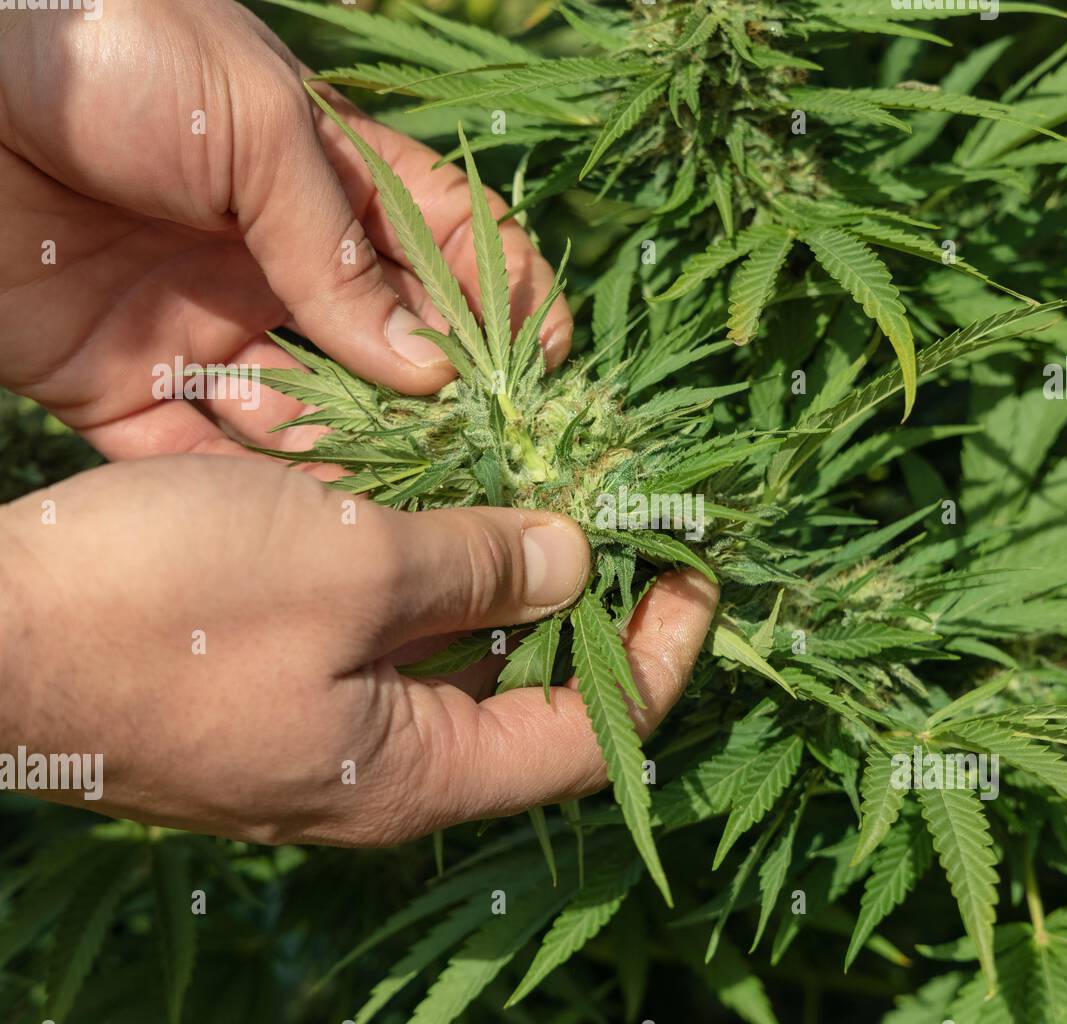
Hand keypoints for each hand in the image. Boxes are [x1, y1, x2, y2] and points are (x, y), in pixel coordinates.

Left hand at [0, 0, 571, 459]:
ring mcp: (199, 328)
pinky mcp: (117, 383)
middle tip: (479, 462)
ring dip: (347, 457)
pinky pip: (195, 454)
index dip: (501, 306)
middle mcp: (272, 267)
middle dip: (432, 407)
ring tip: (396, 498)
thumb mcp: (253, 122)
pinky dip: (242, 489)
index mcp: (320, 184)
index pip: (442, 253)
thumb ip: (343, 246)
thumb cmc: (111, 51)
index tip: (544, 369)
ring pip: (301, 419)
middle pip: (380, 356)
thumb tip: (432, 367)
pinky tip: (296, 519)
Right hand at [0, 457, 717, 844]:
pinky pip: (381, 628)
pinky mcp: (275, 679)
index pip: (593, 731)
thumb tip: (574, 556)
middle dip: (584, 597)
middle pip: (528, 690)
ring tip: (535, 478)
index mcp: (417, 772)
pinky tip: (432, 488)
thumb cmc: (161, 605)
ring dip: (497, 568)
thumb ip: (477, 566)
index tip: (694, 567)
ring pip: (452, 650)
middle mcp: (381, 767)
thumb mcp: (346, 567)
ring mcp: (324, 725)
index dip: (659, 650)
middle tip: (615, 503)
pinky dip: (422, 564)